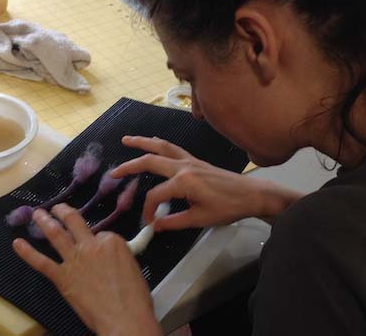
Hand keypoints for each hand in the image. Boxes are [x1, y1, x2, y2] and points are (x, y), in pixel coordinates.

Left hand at [13, 204, 162, 335]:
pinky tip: (18, 244)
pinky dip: (28, 252)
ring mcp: (74, 259)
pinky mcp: (62, 277)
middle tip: (57, 208)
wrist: (123, 317)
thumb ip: (118, 256)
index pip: (102, 234)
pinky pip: (42, 262)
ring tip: (37, 213)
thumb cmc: (134, 297)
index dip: (99, 240)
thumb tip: (108, 258)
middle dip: (63, 212)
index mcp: (112, 242)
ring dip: (45, 221)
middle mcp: (91, 245)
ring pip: (56, 235)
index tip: (99, 246)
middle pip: (74, 222)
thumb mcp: (133, 267)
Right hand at [111, 136, 300, 229]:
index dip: (149, 210)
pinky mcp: (196, 160)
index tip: (149, 223)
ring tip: (126, 139)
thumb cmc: (228, 208)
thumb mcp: (200, 219)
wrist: (252, 195)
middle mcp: (183, 167)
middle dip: (130, 166)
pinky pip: (173, 148)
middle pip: (151, 162)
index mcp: (184, 182)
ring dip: (143, 143)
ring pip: (161, 147)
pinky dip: (159, 144)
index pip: (156, 195)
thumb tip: (154, 226)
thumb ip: (174, 222)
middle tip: (113, 172)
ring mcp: (190, 161)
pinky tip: (152, 142)